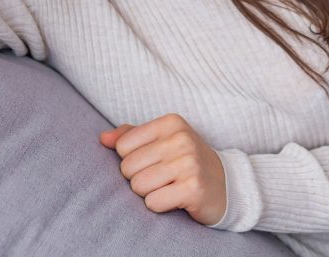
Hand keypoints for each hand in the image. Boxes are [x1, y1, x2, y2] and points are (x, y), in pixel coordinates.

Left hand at [100, 113, 226, 225]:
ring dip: (149, 193)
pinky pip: (153, 203)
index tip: (154, 162)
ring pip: (138, 186)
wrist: (226, 185)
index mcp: (171, 123)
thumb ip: (131, 136)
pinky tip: (175, 198)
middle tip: (162, 178)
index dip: (132, 160)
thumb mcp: (162, 141)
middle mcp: (181, 139)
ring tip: (168, 187)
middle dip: (138, 178)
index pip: (123, 146)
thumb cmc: (186, 162)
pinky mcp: (193, 188)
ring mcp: (190, 163)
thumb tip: (102, 139)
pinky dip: (160, 205)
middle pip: (128, 168)